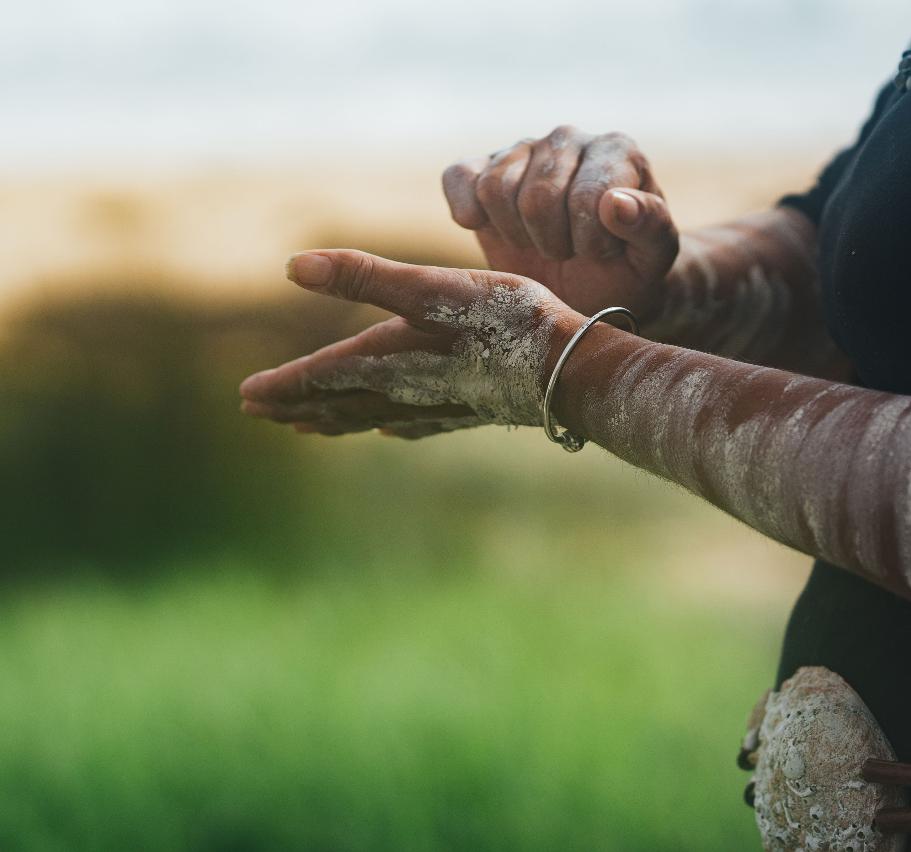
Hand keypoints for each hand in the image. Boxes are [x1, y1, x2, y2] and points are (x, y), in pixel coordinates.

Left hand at [239, 250, 577, 438]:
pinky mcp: (469, 408)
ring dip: (334, 420)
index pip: (320, 376)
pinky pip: (415, 423)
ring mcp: (438, 404)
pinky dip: (390, 425)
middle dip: (297, 405)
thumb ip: (363, 277)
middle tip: (258, 412)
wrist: (569, 369)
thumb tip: (292, 266)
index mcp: (388, 357)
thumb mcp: (429, 286)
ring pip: (372, 416)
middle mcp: (406, 388)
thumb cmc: (502, 320)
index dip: (283, 385)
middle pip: (338, 402)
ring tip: (307, 426)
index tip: (245, 397)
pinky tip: (392, 429)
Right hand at [442, 125, 678, 323]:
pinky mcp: (480, 167)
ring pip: (495, 191)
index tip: (605, 254)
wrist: (591, 286)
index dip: (591, 242)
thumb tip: (616, 204)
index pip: (585, 198)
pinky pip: (458, 178)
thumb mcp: (654, 259)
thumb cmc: (627, 269)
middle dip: (554, 243)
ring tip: (543, 244)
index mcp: (617, 151)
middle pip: (537, 199)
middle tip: (571, 253)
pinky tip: (495, 231)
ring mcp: (522, 148)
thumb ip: (650, 228)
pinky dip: (469, 213)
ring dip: (519, 236)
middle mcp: (569, 138)